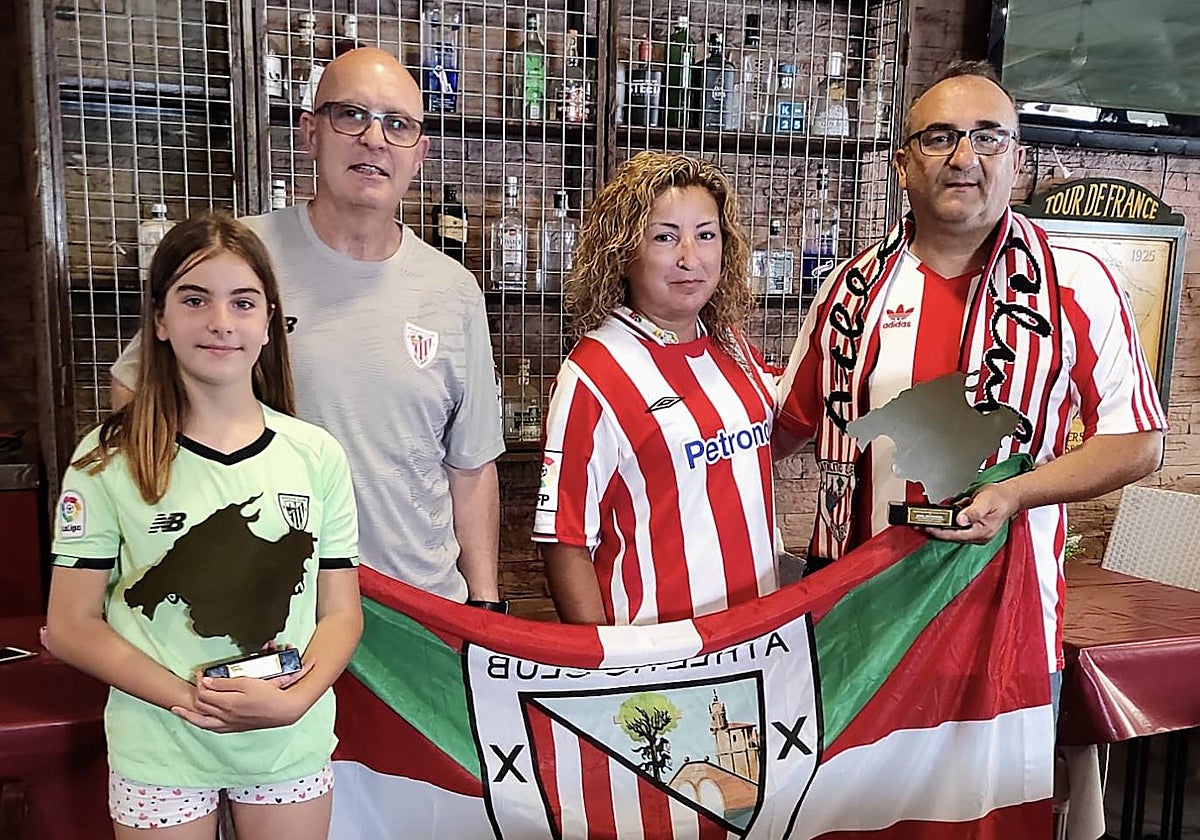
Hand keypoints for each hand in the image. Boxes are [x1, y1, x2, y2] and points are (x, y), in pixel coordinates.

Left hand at [171, 658, 315, 732]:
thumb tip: (207, 682)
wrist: (284, 710)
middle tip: (196, 682)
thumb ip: (225, 683)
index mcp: (227, 703)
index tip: (201, 673)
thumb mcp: (248, 683)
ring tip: (177, 711)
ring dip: (188, 715)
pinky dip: (203, 724)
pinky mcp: (235, 728)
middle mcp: (225, 716)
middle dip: (195, 692)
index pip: (204, 693)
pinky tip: (201, 721)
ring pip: (202, 721)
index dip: (200, 682)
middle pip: (201, 705)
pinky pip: (213, 728)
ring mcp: (229, 723)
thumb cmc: (269, 694)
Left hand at [923, 482, 1021, 544]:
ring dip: (941, 526)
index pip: (954, 535)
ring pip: (953, 532)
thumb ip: (973, 511)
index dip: (938, 531)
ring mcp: (975, 533)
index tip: (925, 527)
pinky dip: (948, 522)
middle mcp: (977, 535)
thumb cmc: (1000, 498)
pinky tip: (943, 515)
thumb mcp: (985, 501)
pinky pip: (956, 527)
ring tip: (927, 520)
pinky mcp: (972, 528)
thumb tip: (961, 519)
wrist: (1009, 496)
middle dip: (935, 529)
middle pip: (951, 535)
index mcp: (981, 532)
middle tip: (919, 524)